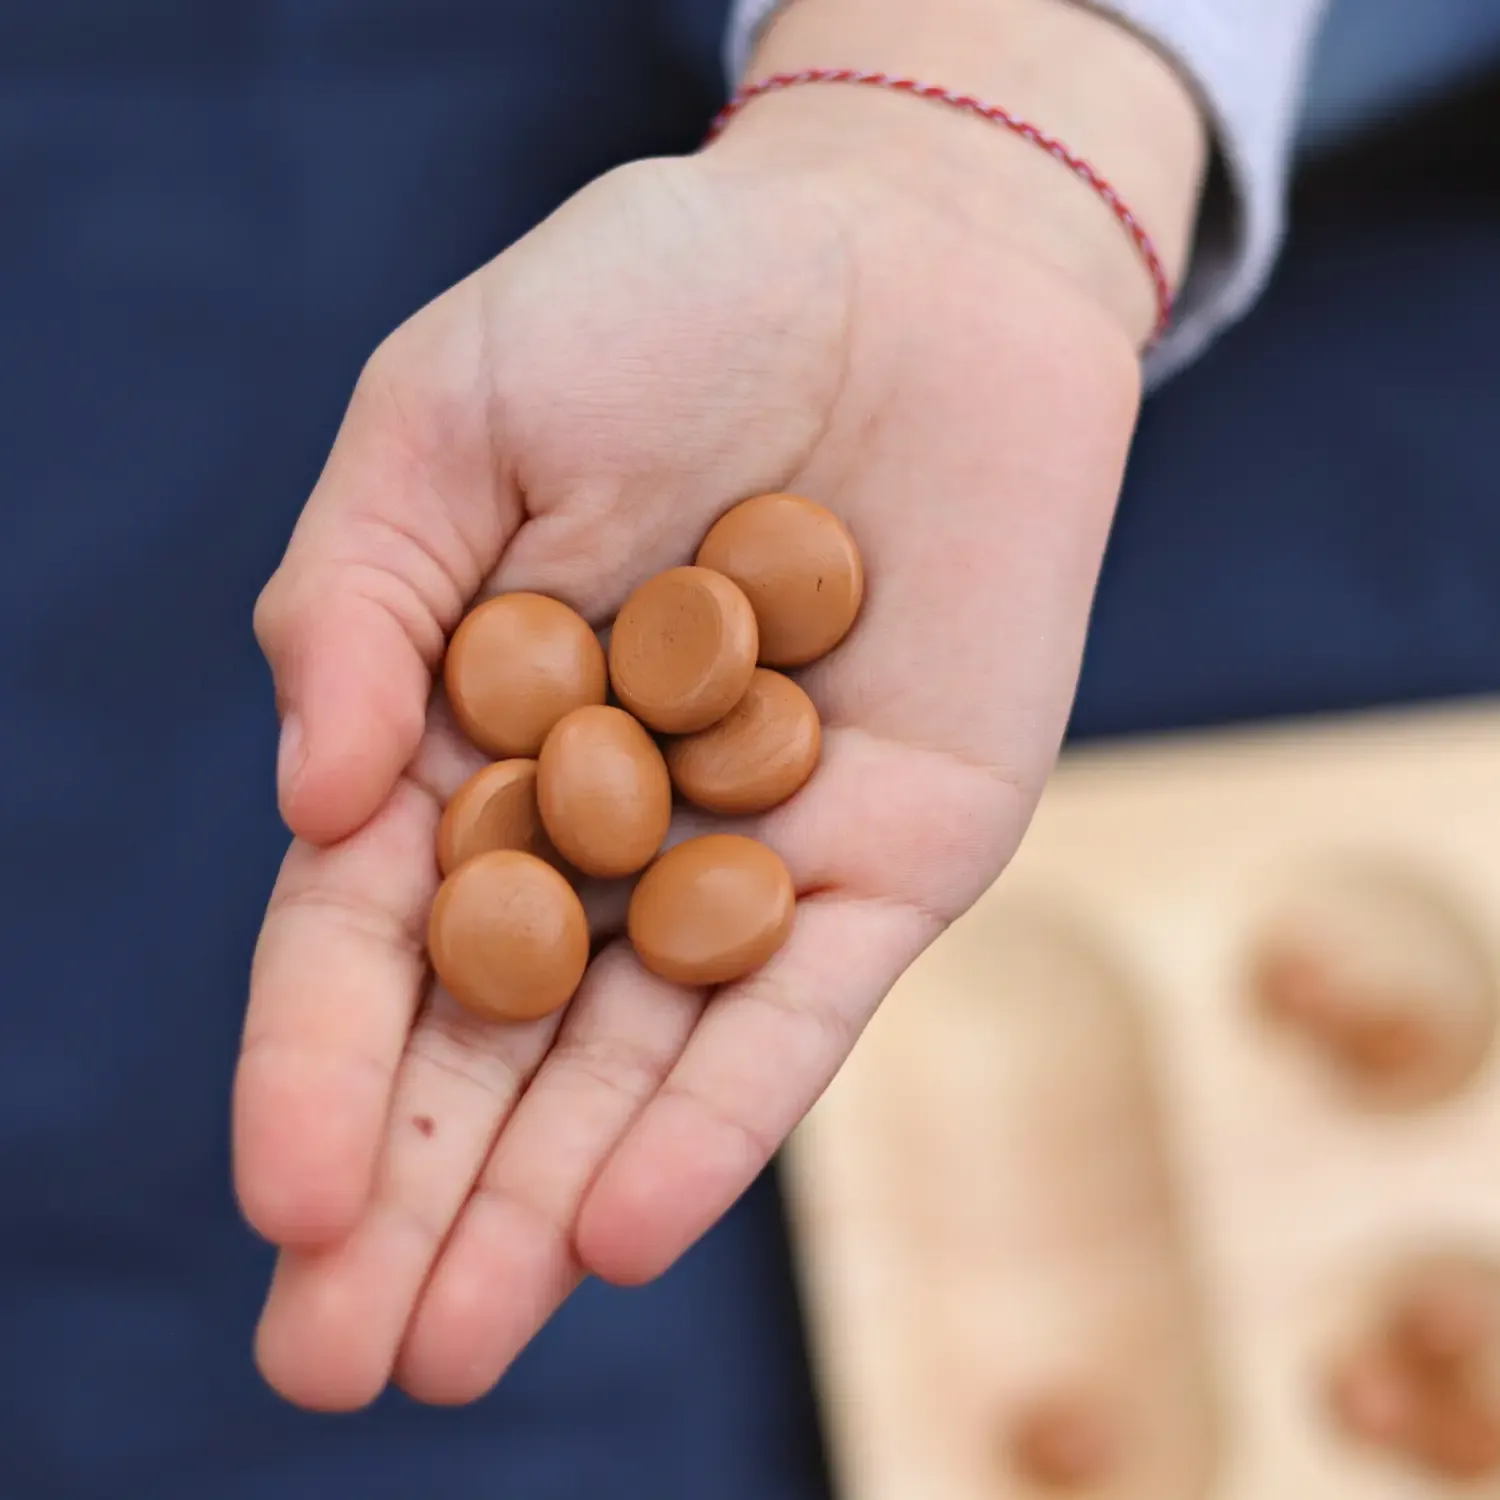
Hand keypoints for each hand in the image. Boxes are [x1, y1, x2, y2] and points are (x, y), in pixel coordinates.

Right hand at [234, 67, 1165, 1411]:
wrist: (904, 260)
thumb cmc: (663, 298)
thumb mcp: (451, 414)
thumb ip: (358, 601)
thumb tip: (311, 807)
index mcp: (480, 726)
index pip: (376, 926)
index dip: (319, 1060)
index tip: (281, 1196)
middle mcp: (612, 815)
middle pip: (497, 1034)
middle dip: (416, 1194)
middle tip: (329, 1365)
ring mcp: (756, 845)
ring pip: (636, 1057)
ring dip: (546, 1202)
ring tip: (457, 1351)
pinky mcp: (900, 847)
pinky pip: (802, 998)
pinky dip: (722, 1105)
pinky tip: (631, 1226)